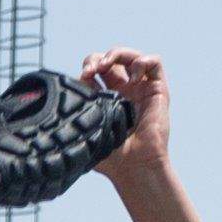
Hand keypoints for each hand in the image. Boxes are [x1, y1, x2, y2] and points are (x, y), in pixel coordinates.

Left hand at [81, 47, 169, 181]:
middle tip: (90, 71)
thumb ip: (78, 110)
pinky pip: (155, 62)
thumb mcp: (88, 129)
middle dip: (97, 59)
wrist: (134, 168)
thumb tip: (63, 93)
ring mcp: (142, 88)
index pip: (96, 71)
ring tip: (106, 65)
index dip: (88, 68)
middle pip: (111, 60)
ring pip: (131, 56)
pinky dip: (142, 62)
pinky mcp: (158, 89)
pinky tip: (132, 77)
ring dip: (117, 54)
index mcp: (107, 99)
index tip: (80, 79)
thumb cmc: (111, 157)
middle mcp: (125, 91)